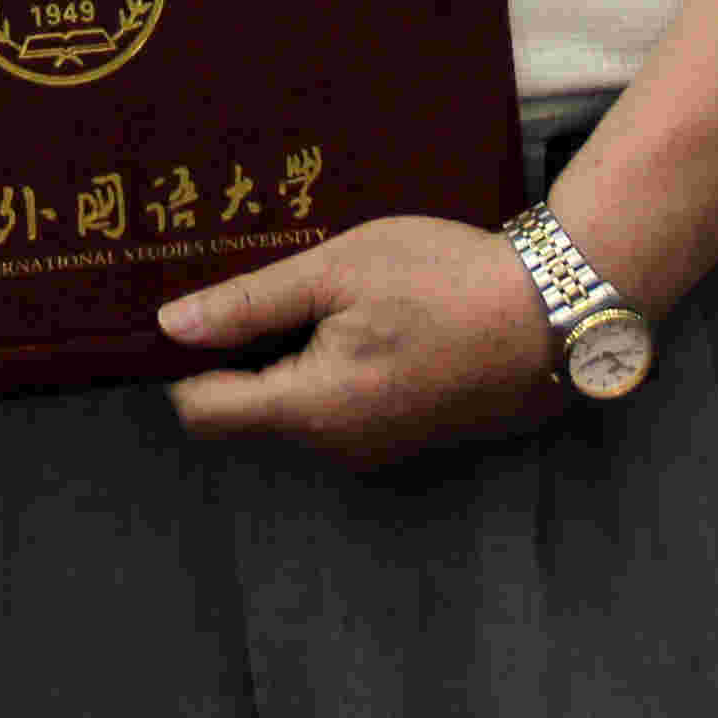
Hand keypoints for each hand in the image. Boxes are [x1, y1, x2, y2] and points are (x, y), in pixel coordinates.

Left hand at [157, 213, 561, 468]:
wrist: (548, 314)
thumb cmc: (438, 280)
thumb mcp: (336, 271)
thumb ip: (250, 304)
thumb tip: (169, 328)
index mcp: (309, 410)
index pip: (203, 410)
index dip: (177, 362)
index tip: (178, 305)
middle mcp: (334, 446)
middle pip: (243, 408)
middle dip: (233, 351)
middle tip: (244, 278)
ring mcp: (372, 446)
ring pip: (289, 405)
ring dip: (281, 352)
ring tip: (299, 284)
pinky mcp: (400, 432)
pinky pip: (331, 406)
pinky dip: (321, 362)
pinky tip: (343, 308)